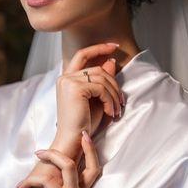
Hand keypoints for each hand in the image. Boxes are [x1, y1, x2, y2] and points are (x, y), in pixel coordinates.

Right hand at [52, 43, 123, 158]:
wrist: (72, 141)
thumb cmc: (83, 124)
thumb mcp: (96, 100)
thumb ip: (102, 81)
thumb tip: (111, 62)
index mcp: (66, 79)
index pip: (83, 55)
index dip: (98, 48)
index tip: (114, 47)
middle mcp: (65, 78)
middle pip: (98, 69)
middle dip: (114, 84)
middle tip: (122, 102)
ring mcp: (68, 82)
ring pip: (101, 78)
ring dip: (114, 94)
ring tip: (116, 110)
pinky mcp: (75, 88)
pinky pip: (101, 88)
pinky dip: (110, 100)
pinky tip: (111, 112)